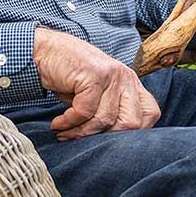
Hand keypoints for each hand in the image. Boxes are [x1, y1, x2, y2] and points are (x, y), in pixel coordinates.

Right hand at [33, 27, 160, 140]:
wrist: (44, 51)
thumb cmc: (69, 77)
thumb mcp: (96, 94)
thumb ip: (110, 111)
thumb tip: (115, 145)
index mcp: (130, 82)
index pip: (150, 113)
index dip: (134, 133)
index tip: (108, 138)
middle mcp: (125, 77)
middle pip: (132, 122)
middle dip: (107, 138)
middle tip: (84, 139)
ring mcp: (111, 75)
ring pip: (105, 120)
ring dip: (80, 133)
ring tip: (64, 134)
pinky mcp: (93, 75)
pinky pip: (84, 112)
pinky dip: (68, 123)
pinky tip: (57, 124)